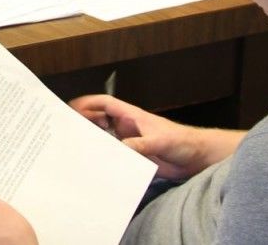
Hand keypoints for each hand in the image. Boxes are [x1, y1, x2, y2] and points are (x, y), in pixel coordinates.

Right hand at [69, 94, 229, 179]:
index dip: (89, 103)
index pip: (106, 104)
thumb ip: (140, 144)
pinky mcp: (135, 157)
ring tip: (78, 149)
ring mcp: (130, 142)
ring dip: (95, 141)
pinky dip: (106, 158)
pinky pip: (116, 155)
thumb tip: (119, 148)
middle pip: (101, 120)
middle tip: (70, 132)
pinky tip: (98, 164)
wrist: (197, 158)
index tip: (72, 107)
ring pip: (106, 138)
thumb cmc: (182, 141)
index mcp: (132, 116)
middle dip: (86, 123)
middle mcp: (128, 127)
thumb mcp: (160, 141)